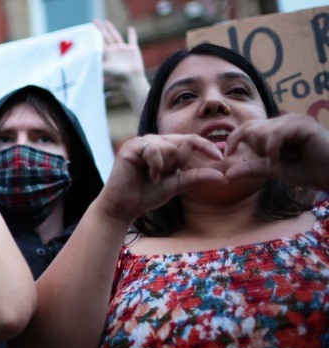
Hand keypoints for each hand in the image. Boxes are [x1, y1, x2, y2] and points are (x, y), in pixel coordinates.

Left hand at [95, 19, 149, 109]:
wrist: (131, 78)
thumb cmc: (117, 75)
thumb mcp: (104, 68)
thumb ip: (95, 63)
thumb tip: (82, 62)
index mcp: (107, 53)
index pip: (98, 41)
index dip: (94, 34)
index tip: (89, 27)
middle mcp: (113, 50)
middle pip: (105, 36)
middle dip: (100, 29)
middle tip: (94, 20)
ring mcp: (123, 50)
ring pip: (116, 36)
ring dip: (111, 29)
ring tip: (106, 22)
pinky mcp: (132, 50)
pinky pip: (132, 40)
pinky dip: (132, 34)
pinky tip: (131, 28)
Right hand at [99, 134, 224, 221]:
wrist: (124, 206)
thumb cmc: (147, 195)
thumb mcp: (178, 184)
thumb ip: (197, 177)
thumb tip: (224, 177)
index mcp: (165, 147)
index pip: (190, 140)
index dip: (206, 146)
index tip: (221, 157)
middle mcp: (153, 141)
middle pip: (181, 143)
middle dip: (177, 163)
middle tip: (162, 177)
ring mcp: (141, 142)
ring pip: (169, 147)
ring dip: (165, 166)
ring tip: (152, 177)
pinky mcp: (131, 147)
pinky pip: (154, 149)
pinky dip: (156, 166)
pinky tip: (149, 177)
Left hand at [225, 113, 328, 190]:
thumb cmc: (308, 171)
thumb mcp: (273, 169)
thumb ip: (251, 168)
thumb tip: (226, 174)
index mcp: (275, 129)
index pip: (246, 127)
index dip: (234, 139)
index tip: (227, 155)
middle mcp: (283, 121)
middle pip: (250, 128)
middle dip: (254, 148)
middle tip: (272, 160)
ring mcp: (293, 120)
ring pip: (260, 131)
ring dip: (266, 150)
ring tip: (282, 159)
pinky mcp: (302, 124)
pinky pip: (275, 134)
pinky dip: (273, 149)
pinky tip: (282, 159)